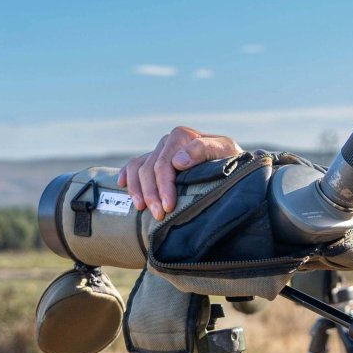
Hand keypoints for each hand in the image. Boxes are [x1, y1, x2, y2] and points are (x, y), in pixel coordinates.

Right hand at [118, 126, 241, 220]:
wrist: (232, 161)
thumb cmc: (230, 158)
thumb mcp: (225, 151)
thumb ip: (203, 150)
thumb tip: (178, 161)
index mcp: (182, 136)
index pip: (164, 163)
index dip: (163, 186)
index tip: (168, 206)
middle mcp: (168, 141)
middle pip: (149, 169)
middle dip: (152, 194)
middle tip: (159, 215)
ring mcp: (159, 150)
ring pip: (137, 168)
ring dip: (137, 190)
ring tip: (142, 209)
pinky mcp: (155, 159)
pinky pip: (133, 165)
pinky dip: (126, 175)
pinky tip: (121, 185)